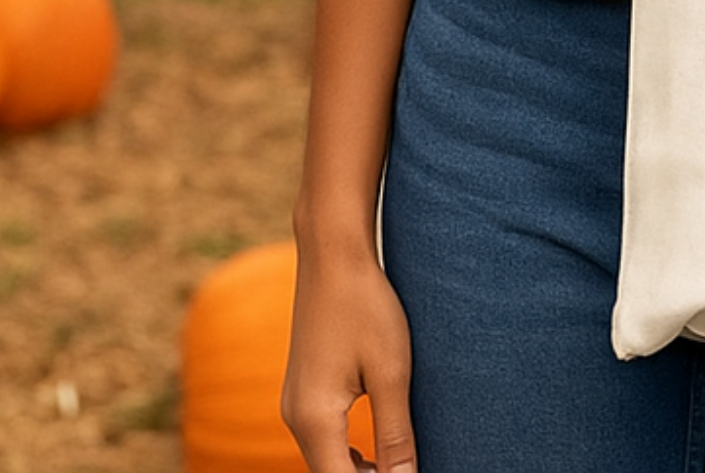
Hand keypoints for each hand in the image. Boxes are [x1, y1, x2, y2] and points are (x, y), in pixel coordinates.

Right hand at [282, 250, 418, 472]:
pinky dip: (348, 454)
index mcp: (315, 419)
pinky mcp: (302, 389)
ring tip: (399, 466)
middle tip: (410, 468)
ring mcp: (294, 404)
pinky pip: (323, 439)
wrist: (332, 253)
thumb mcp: (391, 371)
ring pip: (326, 461)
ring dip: (360, 472)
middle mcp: (295, 418)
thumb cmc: (365, 305)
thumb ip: (395, 434)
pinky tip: (378, 452)